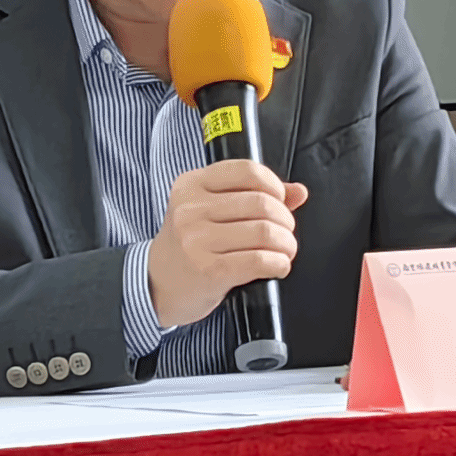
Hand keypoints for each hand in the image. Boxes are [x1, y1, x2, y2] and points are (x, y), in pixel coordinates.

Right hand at [146, 161, 309, 328]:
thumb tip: (298, 191)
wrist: (157, 284)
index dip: (275, 186)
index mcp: (191, 185)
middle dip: (285, 220)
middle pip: (262, 203)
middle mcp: (191, 210)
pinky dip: (279, 263)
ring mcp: (197, 240)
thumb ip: (253, 195)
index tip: (280, 201)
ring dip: (286, 244)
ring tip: (285, 250)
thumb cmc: (188, 246)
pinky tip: (278, 266)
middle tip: (285, 231)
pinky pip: (259, 261)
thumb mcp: (209, 211)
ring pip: (265, 232)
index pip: (247, 171)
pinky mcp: (209, 270)